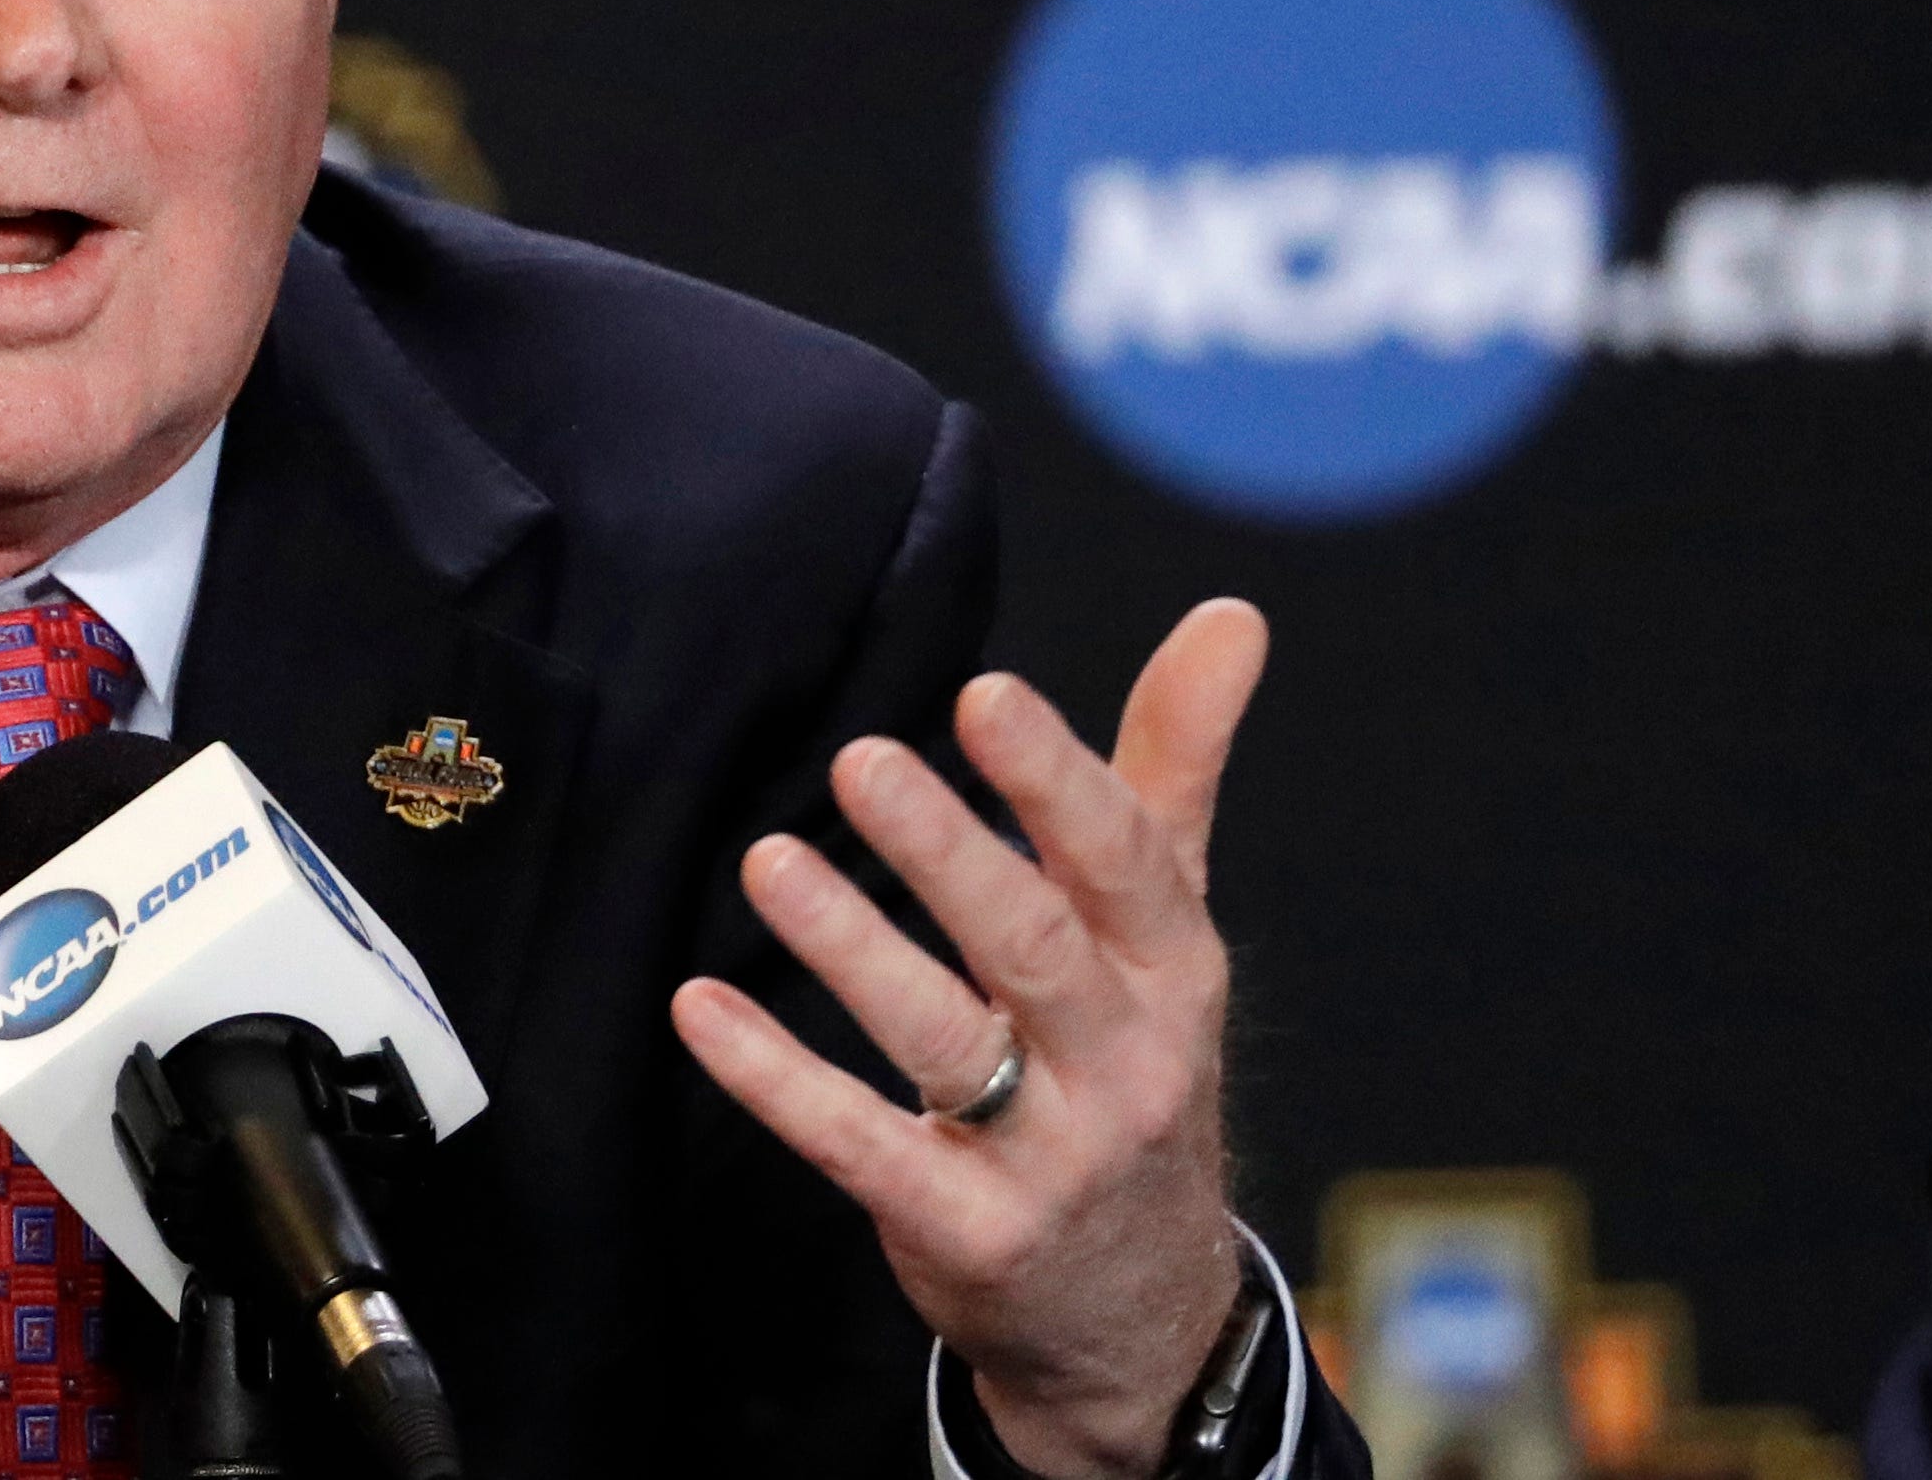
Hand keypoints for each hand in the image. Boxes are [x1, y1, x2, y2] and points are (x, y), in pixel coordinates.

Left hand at [669, 600, 1270, 1479]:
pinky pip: (862, 1149)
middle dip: (950, 854)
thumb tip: (1231, 615)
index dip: (1058, 780)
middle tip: (860, 762)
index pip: (1124, 863)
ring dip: (853, 951)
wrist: (1143, 1316)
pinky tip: (700, 1012)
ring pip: (946, 1043)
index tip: (986, 694)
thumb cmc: (1135, 1069)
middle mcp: (1124, 1062)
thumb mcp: (1170, 926)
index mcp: (1171, 969)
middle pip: (1035, 947)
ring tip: (767, 862)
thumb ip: (1174, 767)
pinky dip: (778, 1081)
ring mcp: (1049, 1159)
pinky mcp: (967, 1234)